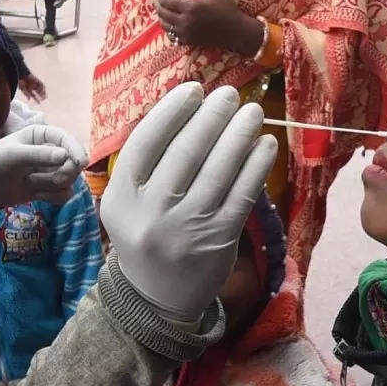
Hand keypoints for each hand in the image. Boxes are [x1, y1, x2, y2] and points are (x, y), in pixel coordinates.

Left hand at [0, 125, 86, 206]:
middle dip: (64, 173)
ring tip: (32, 184)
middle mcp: (49, 152)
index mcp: (41, 136)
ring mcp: (49, 170)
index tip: (81, 162)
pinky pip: (63, 194)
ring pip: (69, 180)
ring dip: (54, 186)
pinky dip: (53, 197)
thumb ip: (39, 155)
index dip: (76, 149)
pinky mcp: (47, 188)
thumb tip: (65, 156)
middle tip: (52, 179)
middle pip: (72, 162)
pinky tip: (38, 195)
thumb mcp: (15, 156)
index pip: (66, 139)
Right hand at [18, 74, 46, 102]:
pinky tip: (42, 90)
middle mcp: (32, 87)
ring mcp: (35, 83)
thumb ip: (26, 94)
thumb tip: (29, 99)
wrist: (21, 74)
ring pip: (40, 88)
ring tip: (44, 95)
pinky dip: (42, 88)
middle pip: (38, 92)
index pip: (33, 95)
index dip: (36, 99)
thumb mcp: (22, 89)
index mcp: (28, 89)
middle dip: (41, 96)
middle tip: (44, 99)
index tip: (39, 103)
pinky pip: (41, 84)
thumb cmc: (20, 81)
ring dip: (43, 92)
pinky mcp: (37, 80)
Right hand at [101, 83, 275, 321]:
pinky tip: (265, 144)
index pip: (147, 141)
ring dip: (239, 134)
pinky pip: (242, 193)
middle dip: (211, 116)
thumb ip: (146, 162)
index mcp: (121, 196)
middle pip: (186, 151)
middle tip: (228, 94)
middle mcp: (151, 211)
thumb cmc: (145, 232)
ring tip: (252, 112)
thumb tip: (185, 109)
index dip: (172, 110)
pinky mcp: (218, 239)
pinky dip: (256, 165)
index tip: (194, 89)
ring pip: (218, 169)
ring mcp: (186, 227)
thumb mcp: (128, 201)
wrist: (156, 296)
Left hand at [155, 0, 263, 55]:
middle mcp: (185, 22)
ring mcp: (185, 33)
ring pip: (163, 24)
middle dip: (157, 2)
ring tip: (163, 7)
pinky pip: (171, 35)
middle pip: (161, 12)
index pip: (166, 0)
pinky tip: (170, 21)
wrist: (236, 31)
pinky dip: (167, 27)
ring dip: (160, 15)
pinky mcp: (188, 41)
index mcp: (191, 8)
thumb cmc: (227, 9)